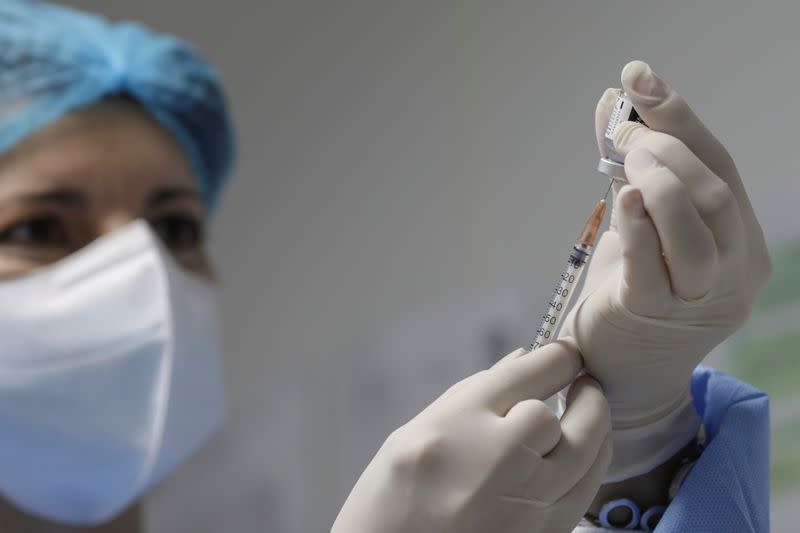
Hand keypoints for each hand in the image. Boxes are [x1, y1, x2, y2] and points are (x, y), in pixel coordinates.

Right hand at [332, 341, 611, 532]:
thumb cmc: (389, 500)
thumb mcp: (413, 432)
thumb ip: (471, 394)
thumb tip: (524, 359)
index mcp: (454, 427)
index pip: (528, 375)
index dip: (557, 358)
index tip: (565, 354)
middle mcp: (494, 464)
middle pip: (560, 416)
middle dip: (583, 392)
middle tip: (585, 382)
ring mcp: (522, 507)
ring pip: (586, 455)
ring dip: (595, 428)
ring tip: (589, 413)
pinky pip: (583, 495)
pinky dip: (588, 468)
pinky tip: (579, 456)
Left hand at [561, 60, 771, 425]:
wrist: (618, 371)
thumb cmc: (633, 293)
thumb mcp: (635, 222)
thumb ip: (626, 166)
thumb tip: (613, 101)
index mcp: (738, 241)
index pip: (721, 167)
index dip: (681, 118)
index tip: (640, 76)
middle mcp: (733, 269)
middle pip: (716, 193)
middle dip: (669, 149)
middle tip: (625, 131)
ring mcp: (700, 298)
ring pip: (699, 227)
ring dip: (659, 180)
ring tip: (624, 157)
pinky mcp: (656, 316)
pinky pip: (652, 265)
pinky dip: (638, 225)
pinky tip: (623, 197)